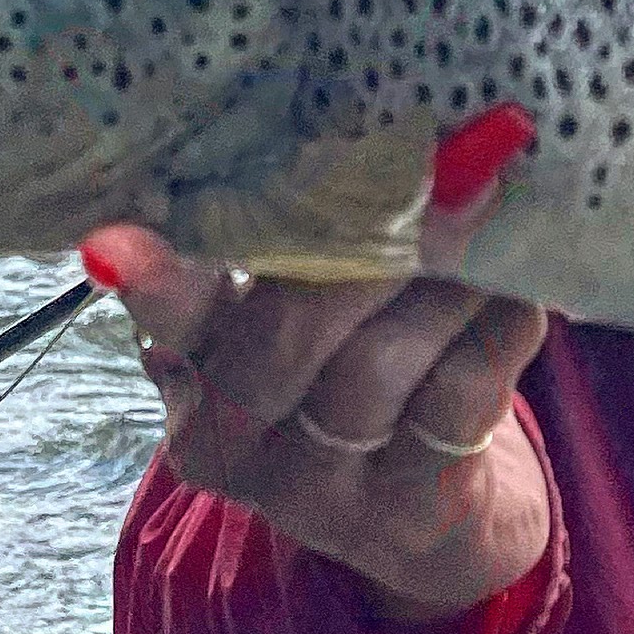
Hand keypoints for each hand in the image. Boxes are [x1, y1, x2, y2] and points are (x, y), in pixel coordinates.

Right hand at [80, 105, 551, 627]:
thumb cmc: (361, 367)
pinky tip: (524, 286)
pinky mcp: (410, 513)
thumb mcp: (303, 311)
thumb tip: (351, 114)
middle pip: (282, 336)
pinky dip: (494, 329)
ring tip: (491, 201)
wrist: (432, 519)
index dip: (150, 280)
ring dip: (443, 279)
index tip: (109, 240)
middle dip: (364, 241)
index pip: (169, 317)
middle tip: (434, 159)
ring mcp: (319, 491)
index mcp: (193, 369)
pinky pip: (455, 403)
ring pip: (373, 368)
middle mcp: (234, 438)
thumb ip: (300, 239)